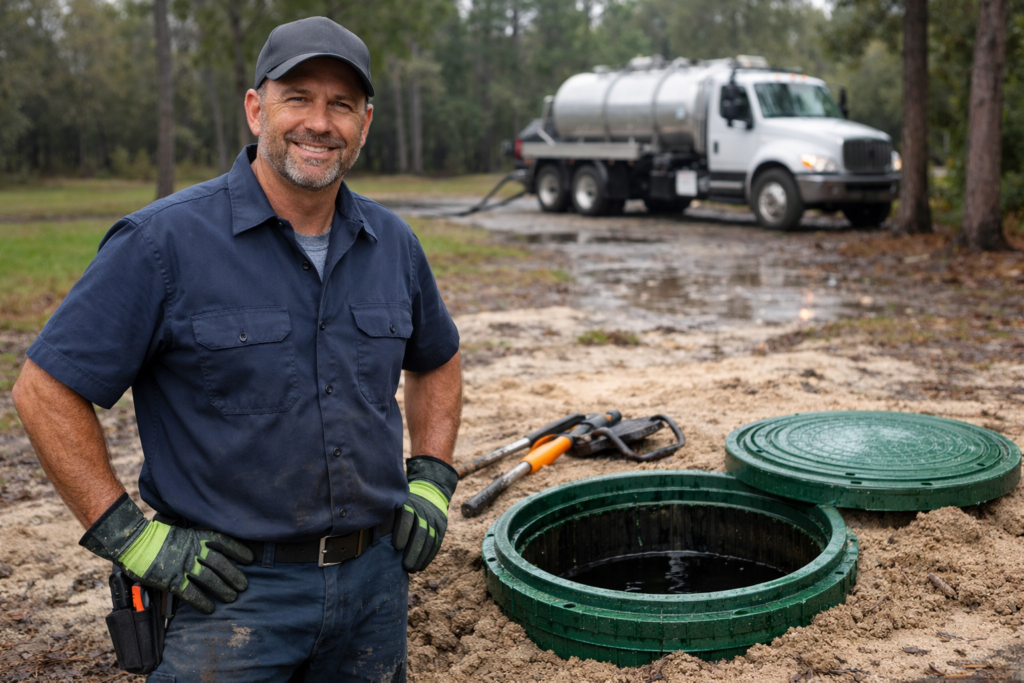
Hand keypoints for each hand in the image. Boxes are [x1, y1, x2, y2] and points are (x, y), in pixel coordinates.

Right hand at [81, 494, 253, 613]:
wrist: (133, 542)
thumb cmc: (155, 536)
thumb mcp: (179, 531)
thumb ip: (194, 539)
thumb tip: (209, 547)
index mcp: (195, 537)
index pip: (223, 542)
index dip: (238, 550)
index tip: (250, 558)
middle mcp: (192, 550)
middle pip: (220, 563)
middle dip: (234, 575)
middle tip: (244, 585)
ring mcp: (182, 565)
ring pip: (209, 578)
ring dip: (223, 589)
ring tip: (233, 597)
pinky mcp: (171, 580)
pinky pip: (190, 593)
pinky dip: (202, 601)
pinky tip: (210, 608)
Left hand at [392, 456, 457, 572]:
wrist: (431, 492)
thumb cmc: (401, 505)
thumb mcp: (394, 505)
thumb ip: (385, 517)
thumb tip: (366, 536)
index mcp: (408, 503)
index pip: (407, 516)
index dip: (402, 531)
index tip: (396, 547)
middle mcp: (423, 510)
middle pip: (421, 530)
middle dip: (413, 550)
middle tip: (405, 566)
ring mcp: (434, 519)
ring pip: (430, 539)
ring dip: (421, 556)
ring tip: (411, 569)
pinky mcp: (441, 527)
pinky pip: (436, 543)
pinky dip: (428, 556)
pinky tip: (420, 566)